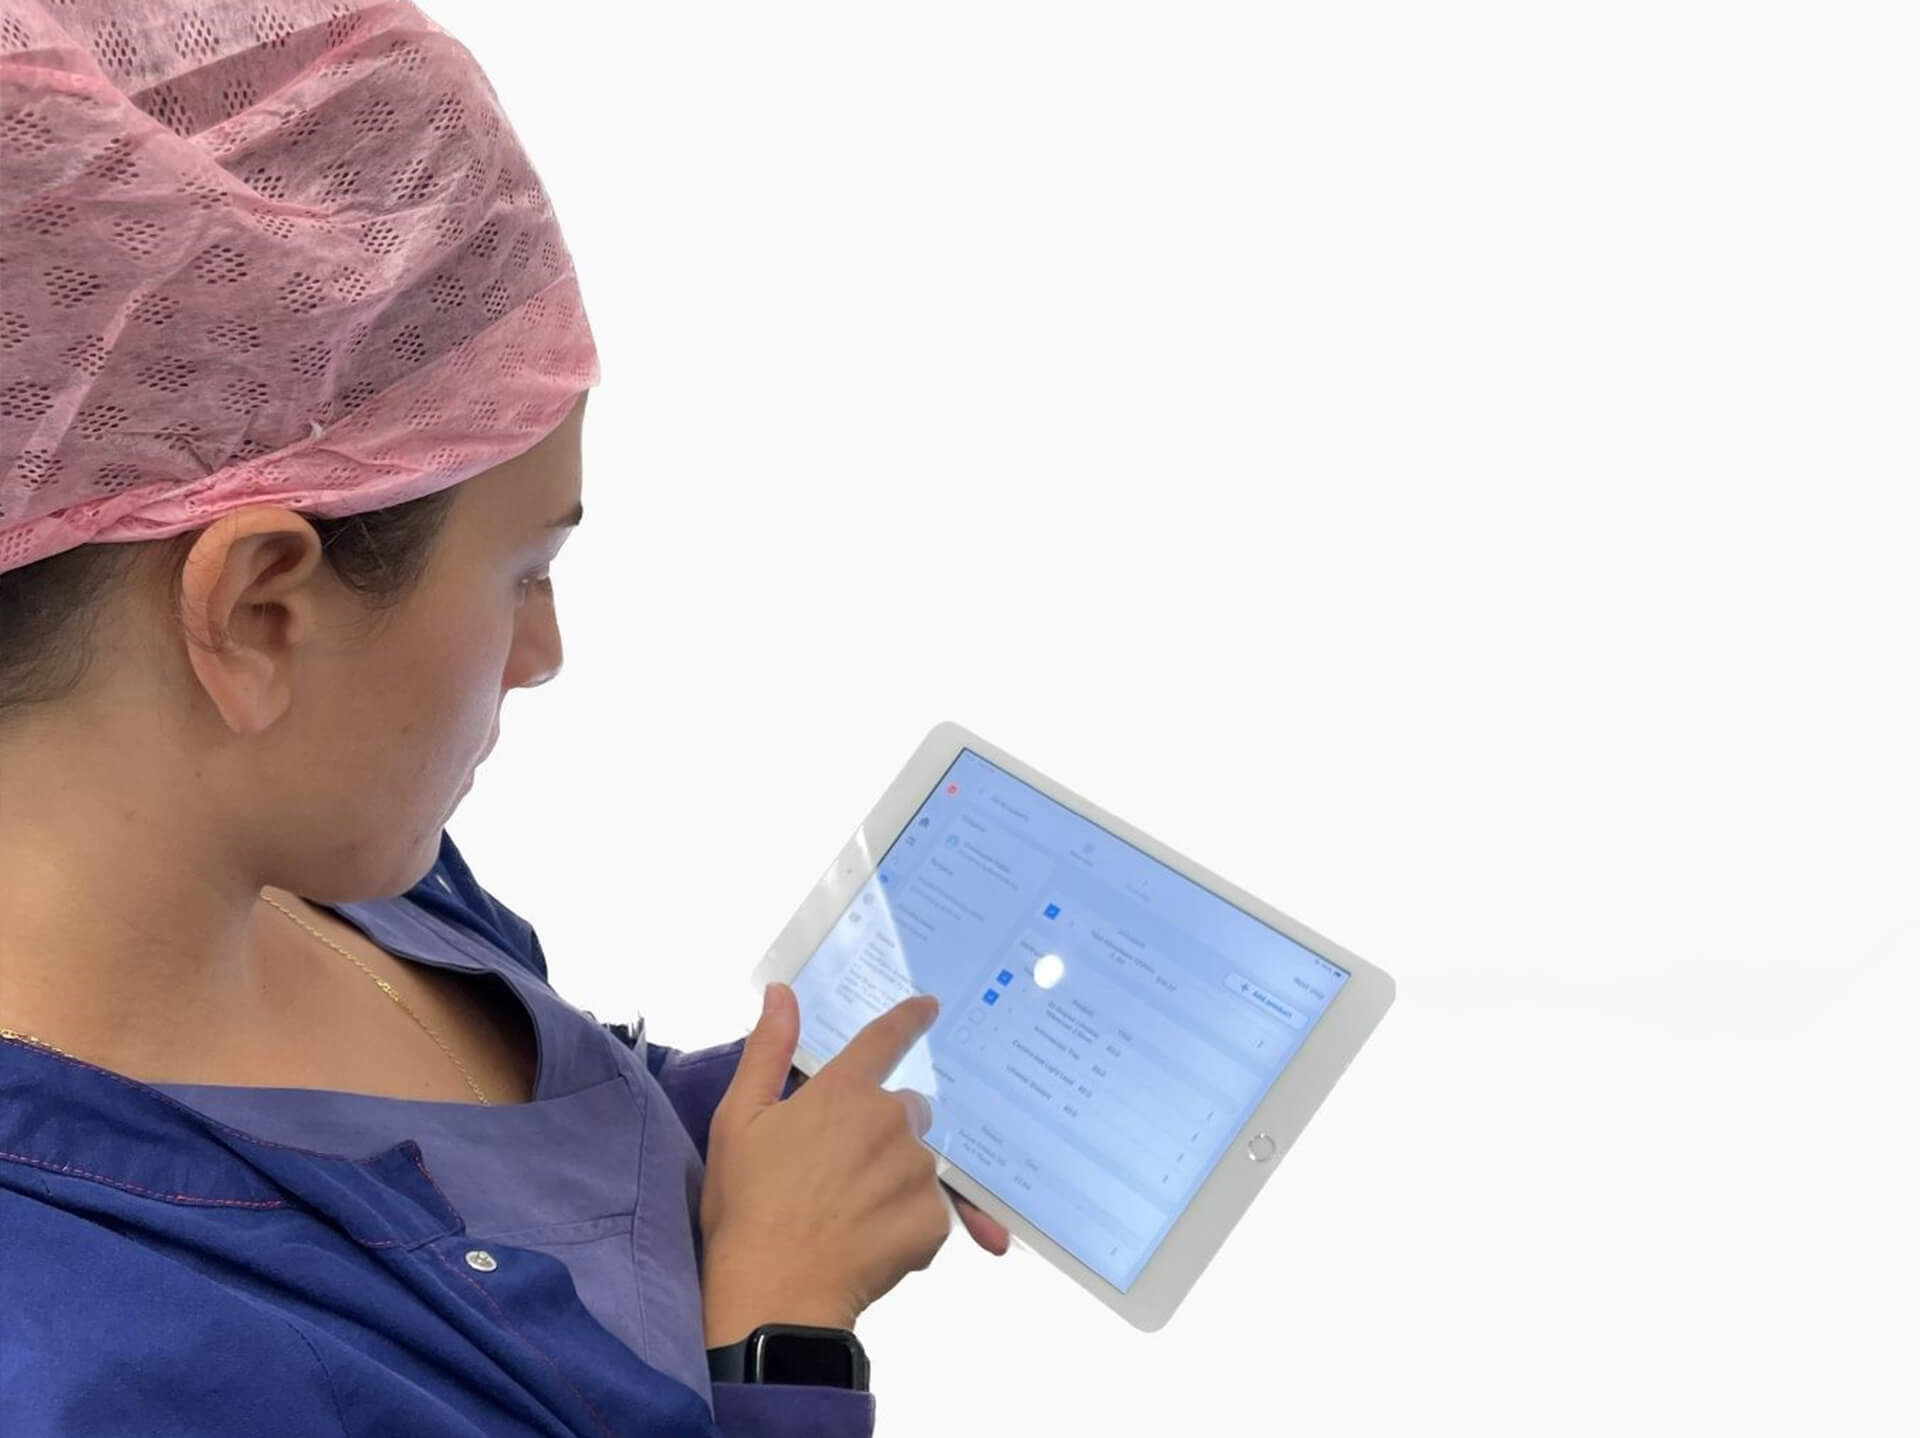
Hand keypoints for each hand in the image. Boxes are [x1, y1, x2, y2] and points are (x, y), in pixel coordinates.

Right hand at [699, 983, 966, 1346]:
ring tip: (846, 1214)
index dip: (909, 1019)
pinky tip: (866, 1241)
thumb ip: (766, 1051)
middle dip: (882, 1130)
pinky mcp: (934, 1221)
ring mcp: (917, 1172)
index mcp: (845, 1091)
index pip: (886, 1039)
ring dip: (893, 1178)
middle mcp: (891, 1121)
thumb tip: (781, 993)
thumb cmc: (746, 1206)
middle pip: (905, 1110)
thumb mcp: (738, 1120)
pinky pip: (928, 1211)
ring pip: (916, 1163)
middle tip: (838, 1171)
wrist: (773, 1292)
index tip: (929, 1007)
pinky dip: (905, 1223)